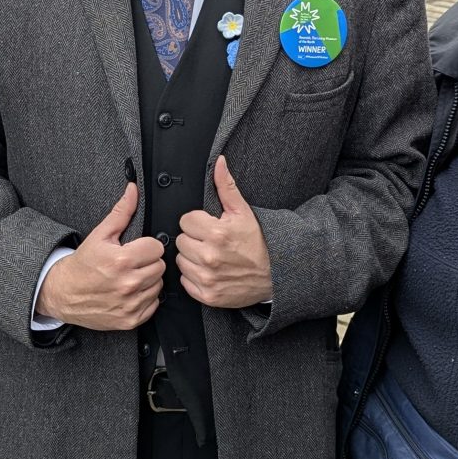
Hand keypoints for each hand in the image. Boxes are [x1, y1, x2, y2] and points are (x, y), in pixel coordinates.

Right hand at [35, 183, 164, 330]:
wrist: (63, 293)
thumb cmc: (82, 265)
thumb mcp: (100, 235)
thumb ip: (121, 212)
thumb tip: (133, 191)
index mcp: (122, 260)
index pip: (157, 248)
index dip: (147, 246)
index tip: (136, 249)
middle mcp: (128, 284)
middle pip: (160, 267)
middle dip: (148, 262)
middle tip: (131, 263)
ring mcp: (130, 304)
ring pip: (159, 285)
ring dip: (148, 280)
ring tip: (130, 277)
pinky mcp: (131, 320)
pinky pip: (154, 305)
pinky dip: (145, 299)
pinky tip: (130, 292)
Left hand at [177, 155, 272, 308]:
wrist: (276, 275)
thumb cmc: (258, 243)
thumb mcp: (243, 212)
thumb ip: (226, 187)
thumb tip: (218, 162)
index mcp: (217, 233)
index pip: (185, 221)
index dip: (197, 222)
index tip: (210, 227)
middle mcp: (210, 257)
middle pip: (181, 241)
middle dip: (194, 239)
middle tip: (211, 242)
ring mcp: (208, 278)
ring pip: (181, 261)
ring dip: (192, 258)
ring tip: (211, 256)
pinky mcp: (208, 296)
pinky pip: (185, 282)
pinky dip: (194, 277)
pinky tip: (210, 272)